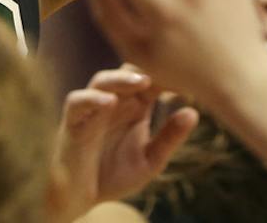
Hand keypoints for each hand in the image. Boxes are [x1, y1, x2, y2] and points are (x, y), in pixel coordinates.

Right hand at [51, 65, 199, 221]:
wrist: (82, 196)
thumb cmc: (115, 174)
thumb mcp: (150, 160)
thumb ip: (169, 137)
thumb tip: (194, 112)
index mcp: (136, 105)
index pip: (153, 79)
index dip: (168, 76)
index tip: (191, 77)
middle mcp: (114, 101)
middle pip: (128, 72)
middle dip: (147, 69)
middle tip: (168, 72)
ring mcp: (92, 108)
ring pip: (103, 81)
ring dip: (121, 79)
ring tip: (143, 82)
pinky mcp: (73, 121)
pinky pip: (78, 101)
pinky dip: (92, 99)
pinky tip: (109, 102)